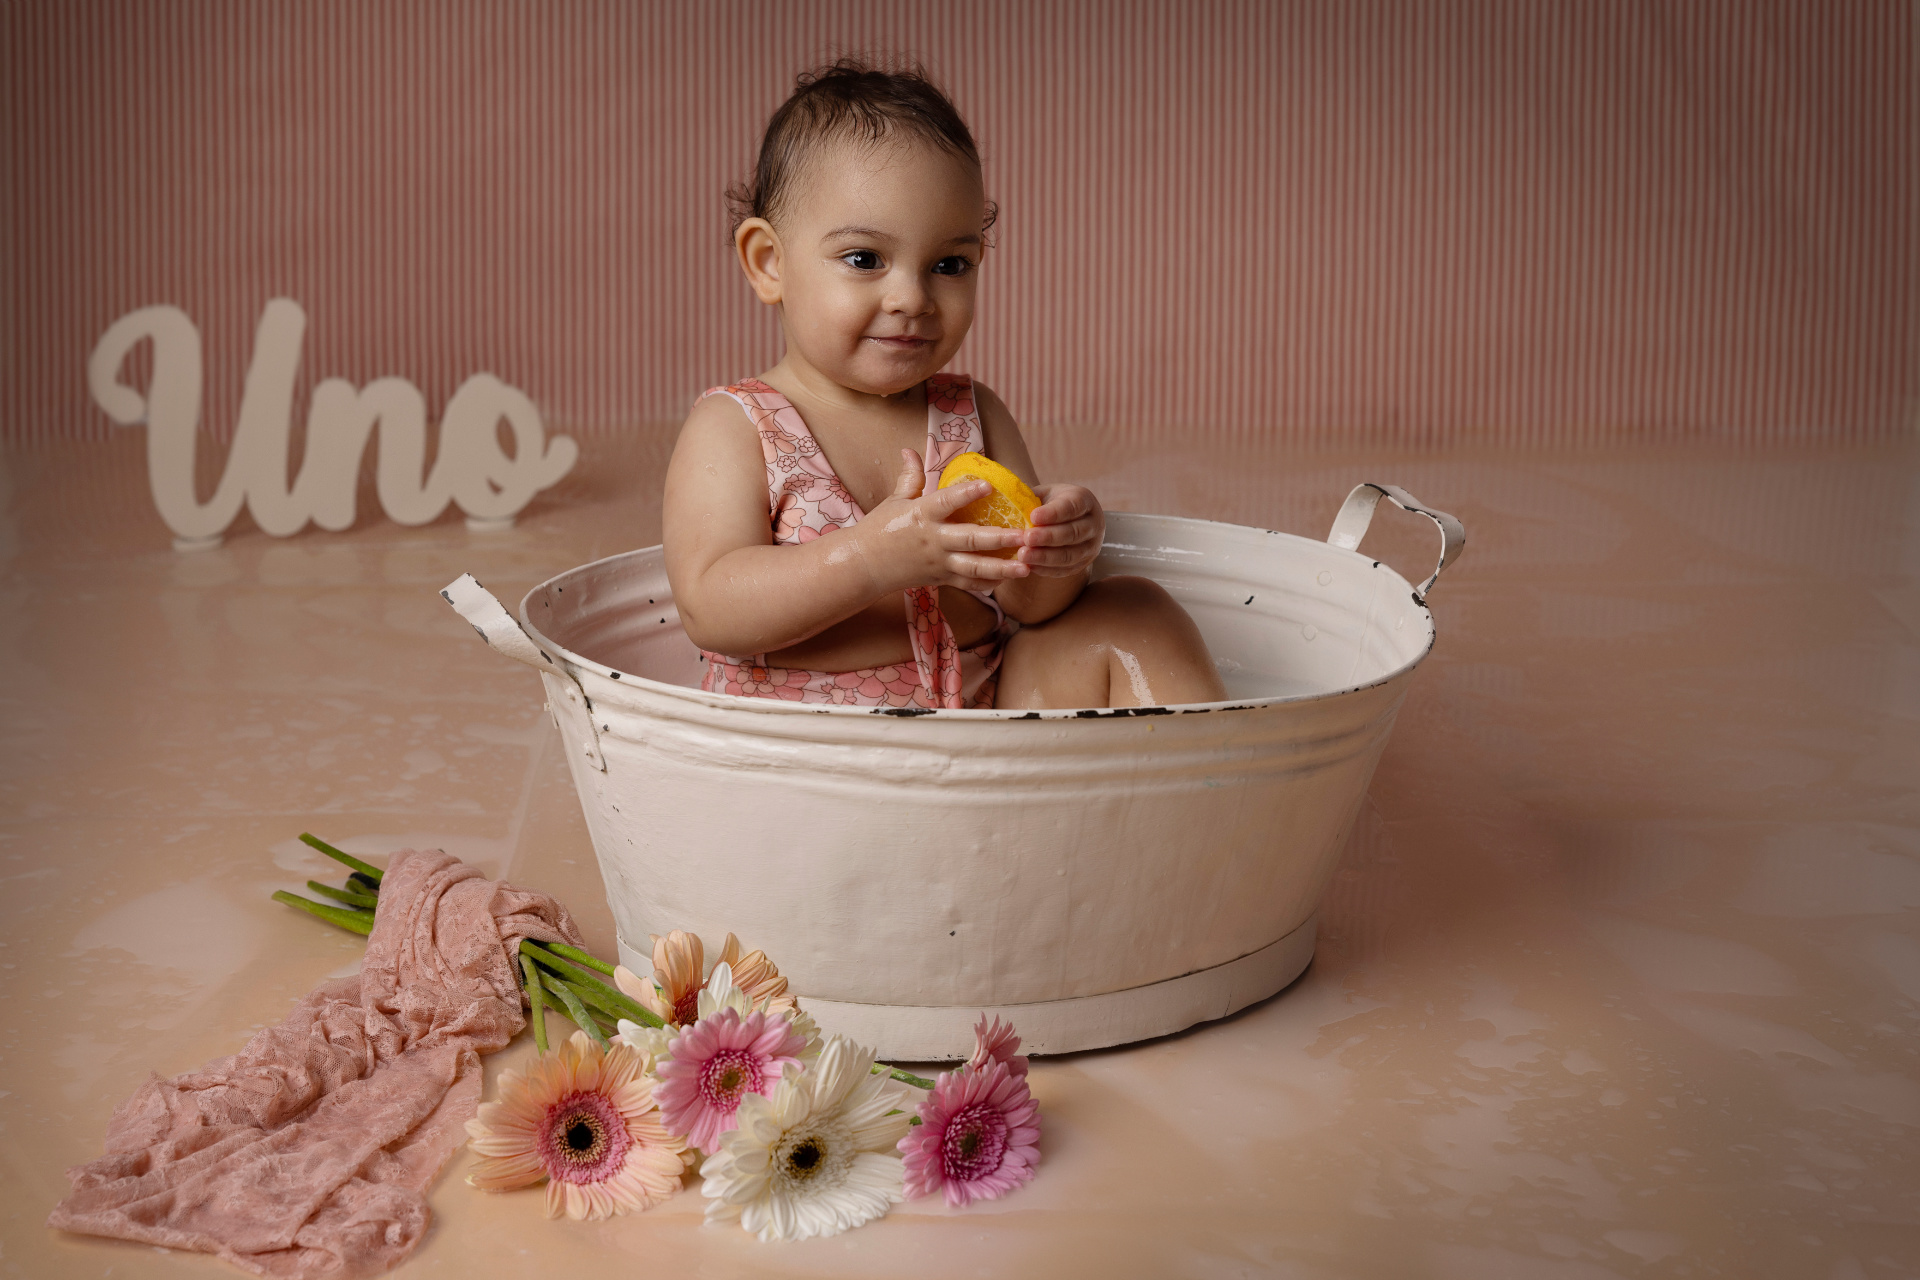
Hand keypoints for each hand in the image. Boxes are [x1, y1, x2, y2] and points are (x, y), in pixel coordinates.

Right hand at [854, 450, 1032, 593]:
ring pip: (974, 568)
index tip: (989, 486)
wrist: (863, 565)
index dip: (968, 493)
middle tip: (1025, 535)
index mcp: (922, 515)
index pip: (948, 502)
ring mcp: (939, 562)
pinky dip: (988, 583)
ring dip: (1002, 568)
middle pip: (970, 540)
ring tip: (1026, 566)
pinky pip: (968, 584)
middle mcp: (934, 540)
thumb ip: (910, 477)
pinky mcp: (941, 579)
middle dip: (999, 538)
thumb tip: (910, 450)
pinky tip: (1008, 578)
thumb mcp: (894, 500)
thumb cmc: (879, 529)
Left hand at [1016, 483, 1104, 577]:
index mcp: (1084, 500)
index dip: (1053, 513)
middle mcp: (1093, 523)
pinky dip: (1047, 569)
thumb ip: (1030, 498)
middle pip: (1073, 533)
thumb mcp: (1043, 494)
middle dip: (1048, 537)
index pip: (1072, 506)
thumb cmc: (1049, 504)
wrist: (1065, 520)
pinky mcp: (1083, 564)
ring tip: (1023, 555)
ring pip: (1070, 555)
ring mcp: (1091, 546)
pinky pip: (1066, 569)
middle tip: (1026, 538)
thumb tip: (1007, 502)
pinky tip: (1029, 566)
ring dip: (1045, 557)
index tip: (1033, 516)